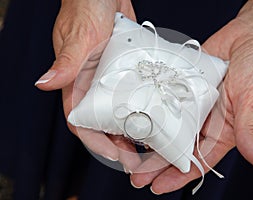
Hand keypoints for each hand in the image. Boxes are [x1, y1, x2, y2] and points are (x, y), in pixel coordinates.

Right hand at [35, 0, 140, 170]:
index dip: (96, 141)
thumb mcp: (80, 36)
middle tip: (138, 155)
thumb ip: (66, 62)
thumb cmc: (86, 7)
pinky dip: (141, 104)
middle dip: (117, 141)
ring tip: (149, 140)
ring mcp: (109, 76)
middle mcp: (92, 82)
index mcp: (76, 81)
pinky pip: (131, 92)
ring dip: (131, 126)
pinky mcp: (123, 67)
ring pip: (118, 109)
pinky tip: (155, 111)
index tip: (115, 154)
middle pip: (102, 121)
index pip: (81, 120)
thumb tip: (45, 84)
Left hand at [130, 0, 252, 193]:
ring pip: (168, 126)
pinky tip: (137, 116)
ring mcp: (192, 103)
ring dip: (151, 138)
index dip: (178, 175)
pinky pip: (166, 99)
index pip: (198, 160)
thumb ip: (249, 130)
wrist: (252, 35)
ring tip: (129, 150)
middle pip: (178, 148)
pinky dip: (153, 109)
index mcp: (223, 130)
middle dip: (157, 163)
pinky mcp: (184, 85)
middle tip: (135, 174)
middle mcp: (205, 120)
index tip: (157, 186)